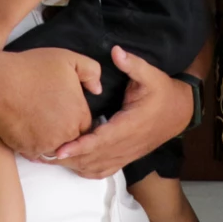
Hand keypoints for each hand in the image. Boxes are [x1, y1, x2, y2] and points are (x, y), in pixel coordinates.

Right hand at [0, 48, 101, 159]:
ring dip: (49, 138)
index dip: (73, 115)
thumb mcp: (68, 59)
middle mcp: (66, 135)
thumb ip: (91, 71)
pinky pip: (35, 151)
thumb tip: (97, 89)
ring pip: (54, 146)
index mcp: (79, 115)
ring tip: (36, 119)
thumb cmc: (32, 69)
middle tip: (48, 113)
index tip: (61, 106)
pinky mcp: (28, 150)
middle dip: (63, 129)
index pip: (85, 125)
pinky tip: (25, 126)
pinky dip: (32, 142)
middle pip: (71, 138)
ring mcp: (47, 145)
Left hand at [51, 46, 189, 179]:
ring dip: (74, 165)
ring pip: (97, 168)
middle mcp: (127, 144)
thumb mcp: (152, 75)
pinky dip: (86, 170)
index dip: (81, 146)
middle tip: (43, 153)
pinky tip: (72, 164)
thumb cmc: (163, 93)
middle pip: (94, 159)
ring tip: (50, 159)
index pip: (102, 140)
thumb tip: (116, 51)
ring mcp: (126, 154)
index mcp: (131, 125)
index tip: (61, 149)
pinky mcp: (126, 157)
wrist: (179, 113)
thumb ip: (133, 64)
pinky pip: (104, 170)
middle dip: (69, 158)